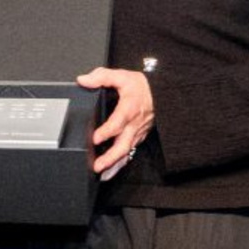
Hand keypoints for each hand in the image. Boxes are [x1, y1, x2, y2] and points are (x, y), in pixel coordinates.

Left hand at [79, 65, 154, 179]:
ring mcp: (138, 131)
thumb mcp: (122, 75)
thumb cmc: (142, 86)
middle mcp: (135, 123)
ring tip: (103, 173)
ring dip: (116, 163)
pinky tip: (112, 170)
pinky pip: (131, 150)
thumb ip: (102, 76)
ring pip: (127, 150)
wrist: (164, 91)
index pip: (118, 122)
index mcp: (129, 108)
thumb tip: (83, 80)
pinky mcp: (140, 135)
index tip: (95, 138)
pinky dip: (122, 161)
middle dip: (111, 157)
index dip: (107, 131)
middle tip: (98, 166)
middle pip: (124, 143)